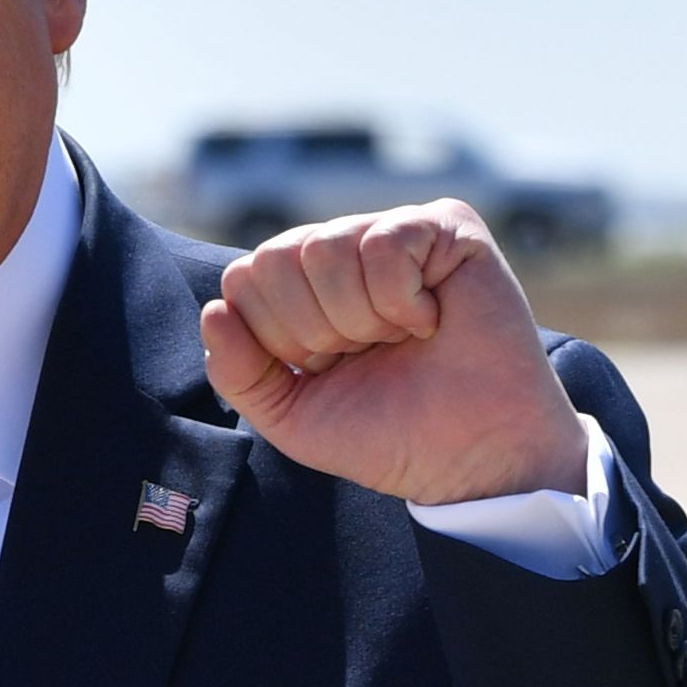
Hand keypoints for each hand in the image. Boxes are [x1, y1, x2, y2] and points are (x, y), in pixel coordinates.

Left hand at [200, 201, 589, 506]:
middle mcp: (345, 251)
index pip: (245, 279)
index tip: (328, 369)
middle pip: (274, 258)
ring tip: (403, 339)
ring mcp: (395, 233)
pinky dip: (402, 300)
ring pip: (324, 248)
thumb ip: (238, 372)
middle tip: (367, 354)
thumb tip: (214, 310)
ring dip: (361, 318)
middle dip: (315, 330)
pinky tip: (432, 320)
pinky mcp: (447, 227)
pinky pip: (384, 242)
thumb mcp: (293, 417)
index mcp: (304, 289)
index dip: (279, 338)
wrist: (473, 460)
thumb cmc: (392, 435)